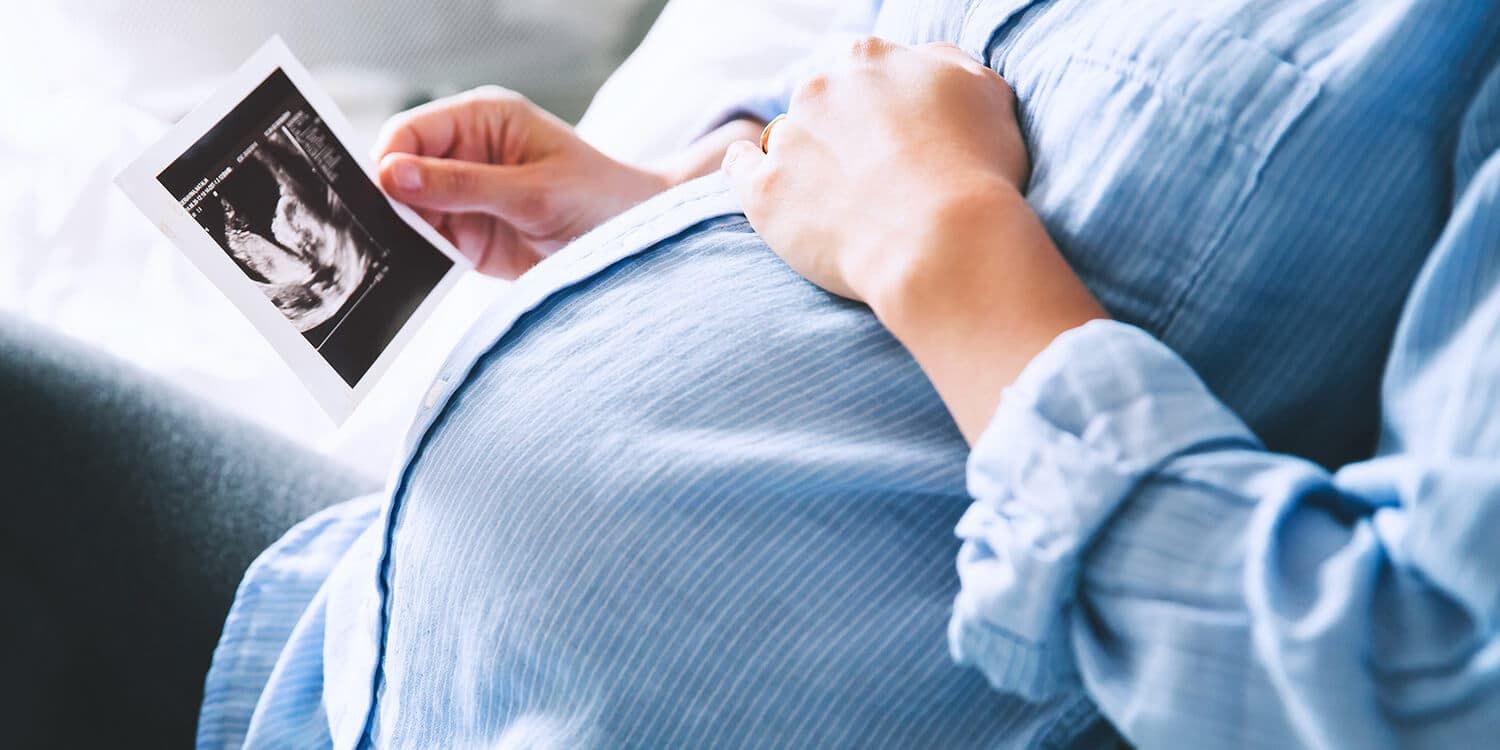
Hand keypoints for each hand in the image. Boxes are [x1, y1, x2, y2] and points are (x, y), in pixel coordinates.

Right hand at [373, 86, 670, 277]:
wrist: (635, 246)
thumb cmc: (600, 199)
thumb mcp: (533, 191)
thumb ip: (463, 185)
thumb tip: (392, 174)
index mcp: (483, 120)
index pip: (411, 131)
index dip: (390, 160)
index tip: (383, 194)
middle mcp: (467, 154)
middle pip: (401, 172)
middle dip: (391, 201)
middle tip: (387, 231)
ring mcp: (465, 197)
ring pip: (409, 212)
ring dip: (404, 233)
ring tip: (406, 255)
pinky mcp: (470, 237)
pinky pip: (429, 245)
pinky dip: (420, 258)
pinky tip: (420, 271)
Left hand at [721, 39, 1105, 441]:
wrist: (941, 242)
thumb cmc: (977, 172)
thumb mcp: (987, 95)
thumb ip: (948, 66)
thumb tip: (925, 63)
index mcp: (871, 58)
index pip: (862, 69)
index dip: (878, 104)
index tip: (893, 136)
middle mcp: (821, 87)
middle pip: (822, 101)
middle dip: (841, 130)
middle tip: (871, 175)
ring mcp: (788, 138)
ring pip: (786, 137)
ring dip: (805, 159)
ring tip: (836, 200)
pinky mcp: (764, 191)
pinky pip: (740, 167)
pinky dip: (746, 170)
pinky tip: (761, 181)